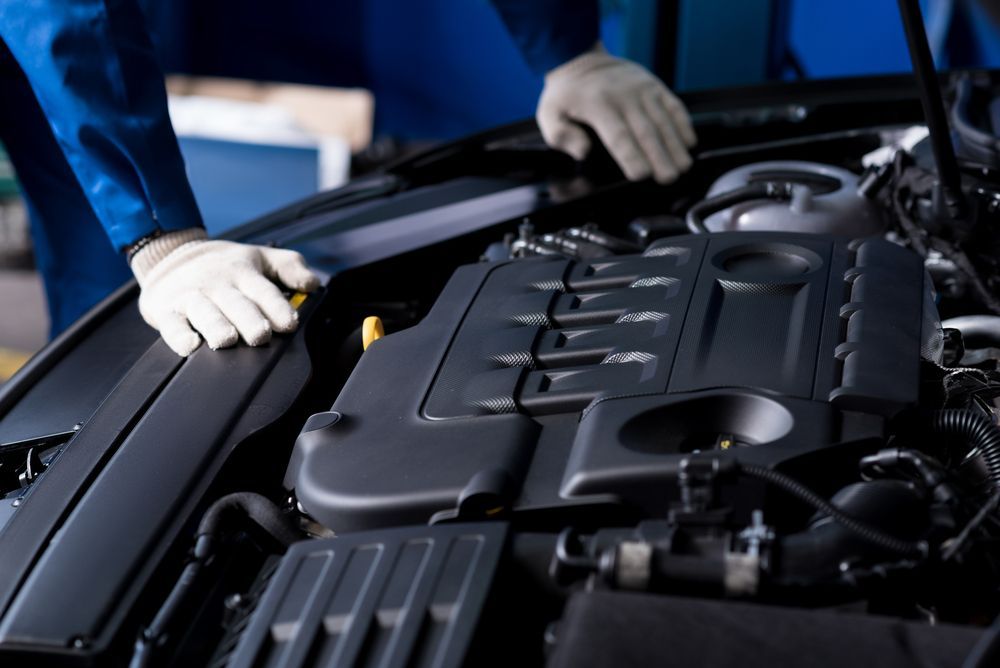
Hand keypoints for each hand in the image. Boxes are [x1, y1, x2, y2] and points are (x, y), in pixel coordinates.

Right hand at [130, 228, 319, 355]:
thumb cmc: (224, 264)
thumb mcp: (261, 257)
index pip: (264, 291)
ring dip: (216, 326)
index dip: (277, 308)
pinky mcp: (166, 311)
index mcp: (243, 273)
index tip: (288, 323)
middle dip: (248, 320)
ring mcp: (190, 298)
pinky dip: (178, 336)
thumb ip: (290, 267)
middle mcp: (218, 285)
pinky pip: (171, 325)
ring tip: (226, 339)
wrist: (170, 254)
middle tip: (260, 335)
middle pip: (235, 304)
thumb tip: (313, 283)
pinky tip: (190, 346)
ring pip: (204, 313)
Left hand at [537, 44, 696, 183]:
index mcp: (597, 105)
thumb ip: (561, 136)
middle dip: (659, 157)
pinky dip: (683, 124)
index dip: (631, 156)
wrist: (581, 59)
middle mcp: (624, 96)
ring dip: (675, 145)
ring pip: (663, 120)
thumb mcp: (549, 114)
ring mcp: (642, 89)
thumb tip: (583, 151)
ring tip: (683, 167)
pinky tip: (689, 143)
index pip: (618, 136)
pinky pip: (673, 105)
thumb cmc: (565, 95)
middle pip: (646, 131)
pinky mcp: (654, 86)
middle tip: (669, 178)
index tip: (641, 175)